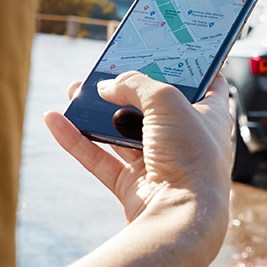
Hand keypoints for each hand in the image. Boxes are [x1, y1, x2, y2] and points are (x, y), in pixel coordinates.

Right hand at [44, 72, 232, 226]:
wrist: (180, 218)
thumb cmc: (191, 157)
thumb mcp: (167, 101)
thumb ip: (136, 84)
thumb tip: (109, 86)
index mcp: (210, 118)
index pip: (206, 84)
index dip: (188, 65)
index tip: (167, 48)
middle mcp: (186, 140)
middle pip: (153, 107)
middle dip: (126, 88)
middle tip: (106, 70)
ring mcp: (159, 165)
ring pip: (122, 132)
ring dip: (97, 111)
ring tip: (74, 89)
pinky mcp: (134, 186)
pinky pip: (100, 159)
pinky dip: (77, 140)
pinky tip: (55, 119)